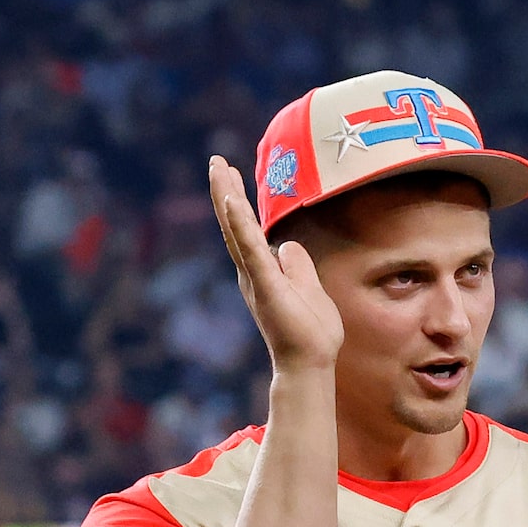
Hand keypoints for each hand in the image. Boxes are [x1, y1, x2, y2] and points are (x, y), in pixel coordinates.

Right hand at [208, 156, 343, 373]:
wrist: (309, 365)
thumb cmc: (311, 334)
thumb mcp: (309, 288)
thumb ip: (297, 266)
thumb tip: (288, 244)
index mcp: (262, 272)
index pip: (247, 229)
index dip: (238, 201)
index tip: (230, 174)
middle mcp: (252, 273)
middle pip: (235, 224)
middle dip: (226, 191)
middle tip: (216, 162)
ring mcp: (257, 278)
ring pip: (238, 231)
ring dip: (227, 198)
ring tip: (218, 170)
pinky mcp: (266, 284)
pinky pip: (251, 249)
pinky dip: (240, 224)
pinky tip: (233, 201)